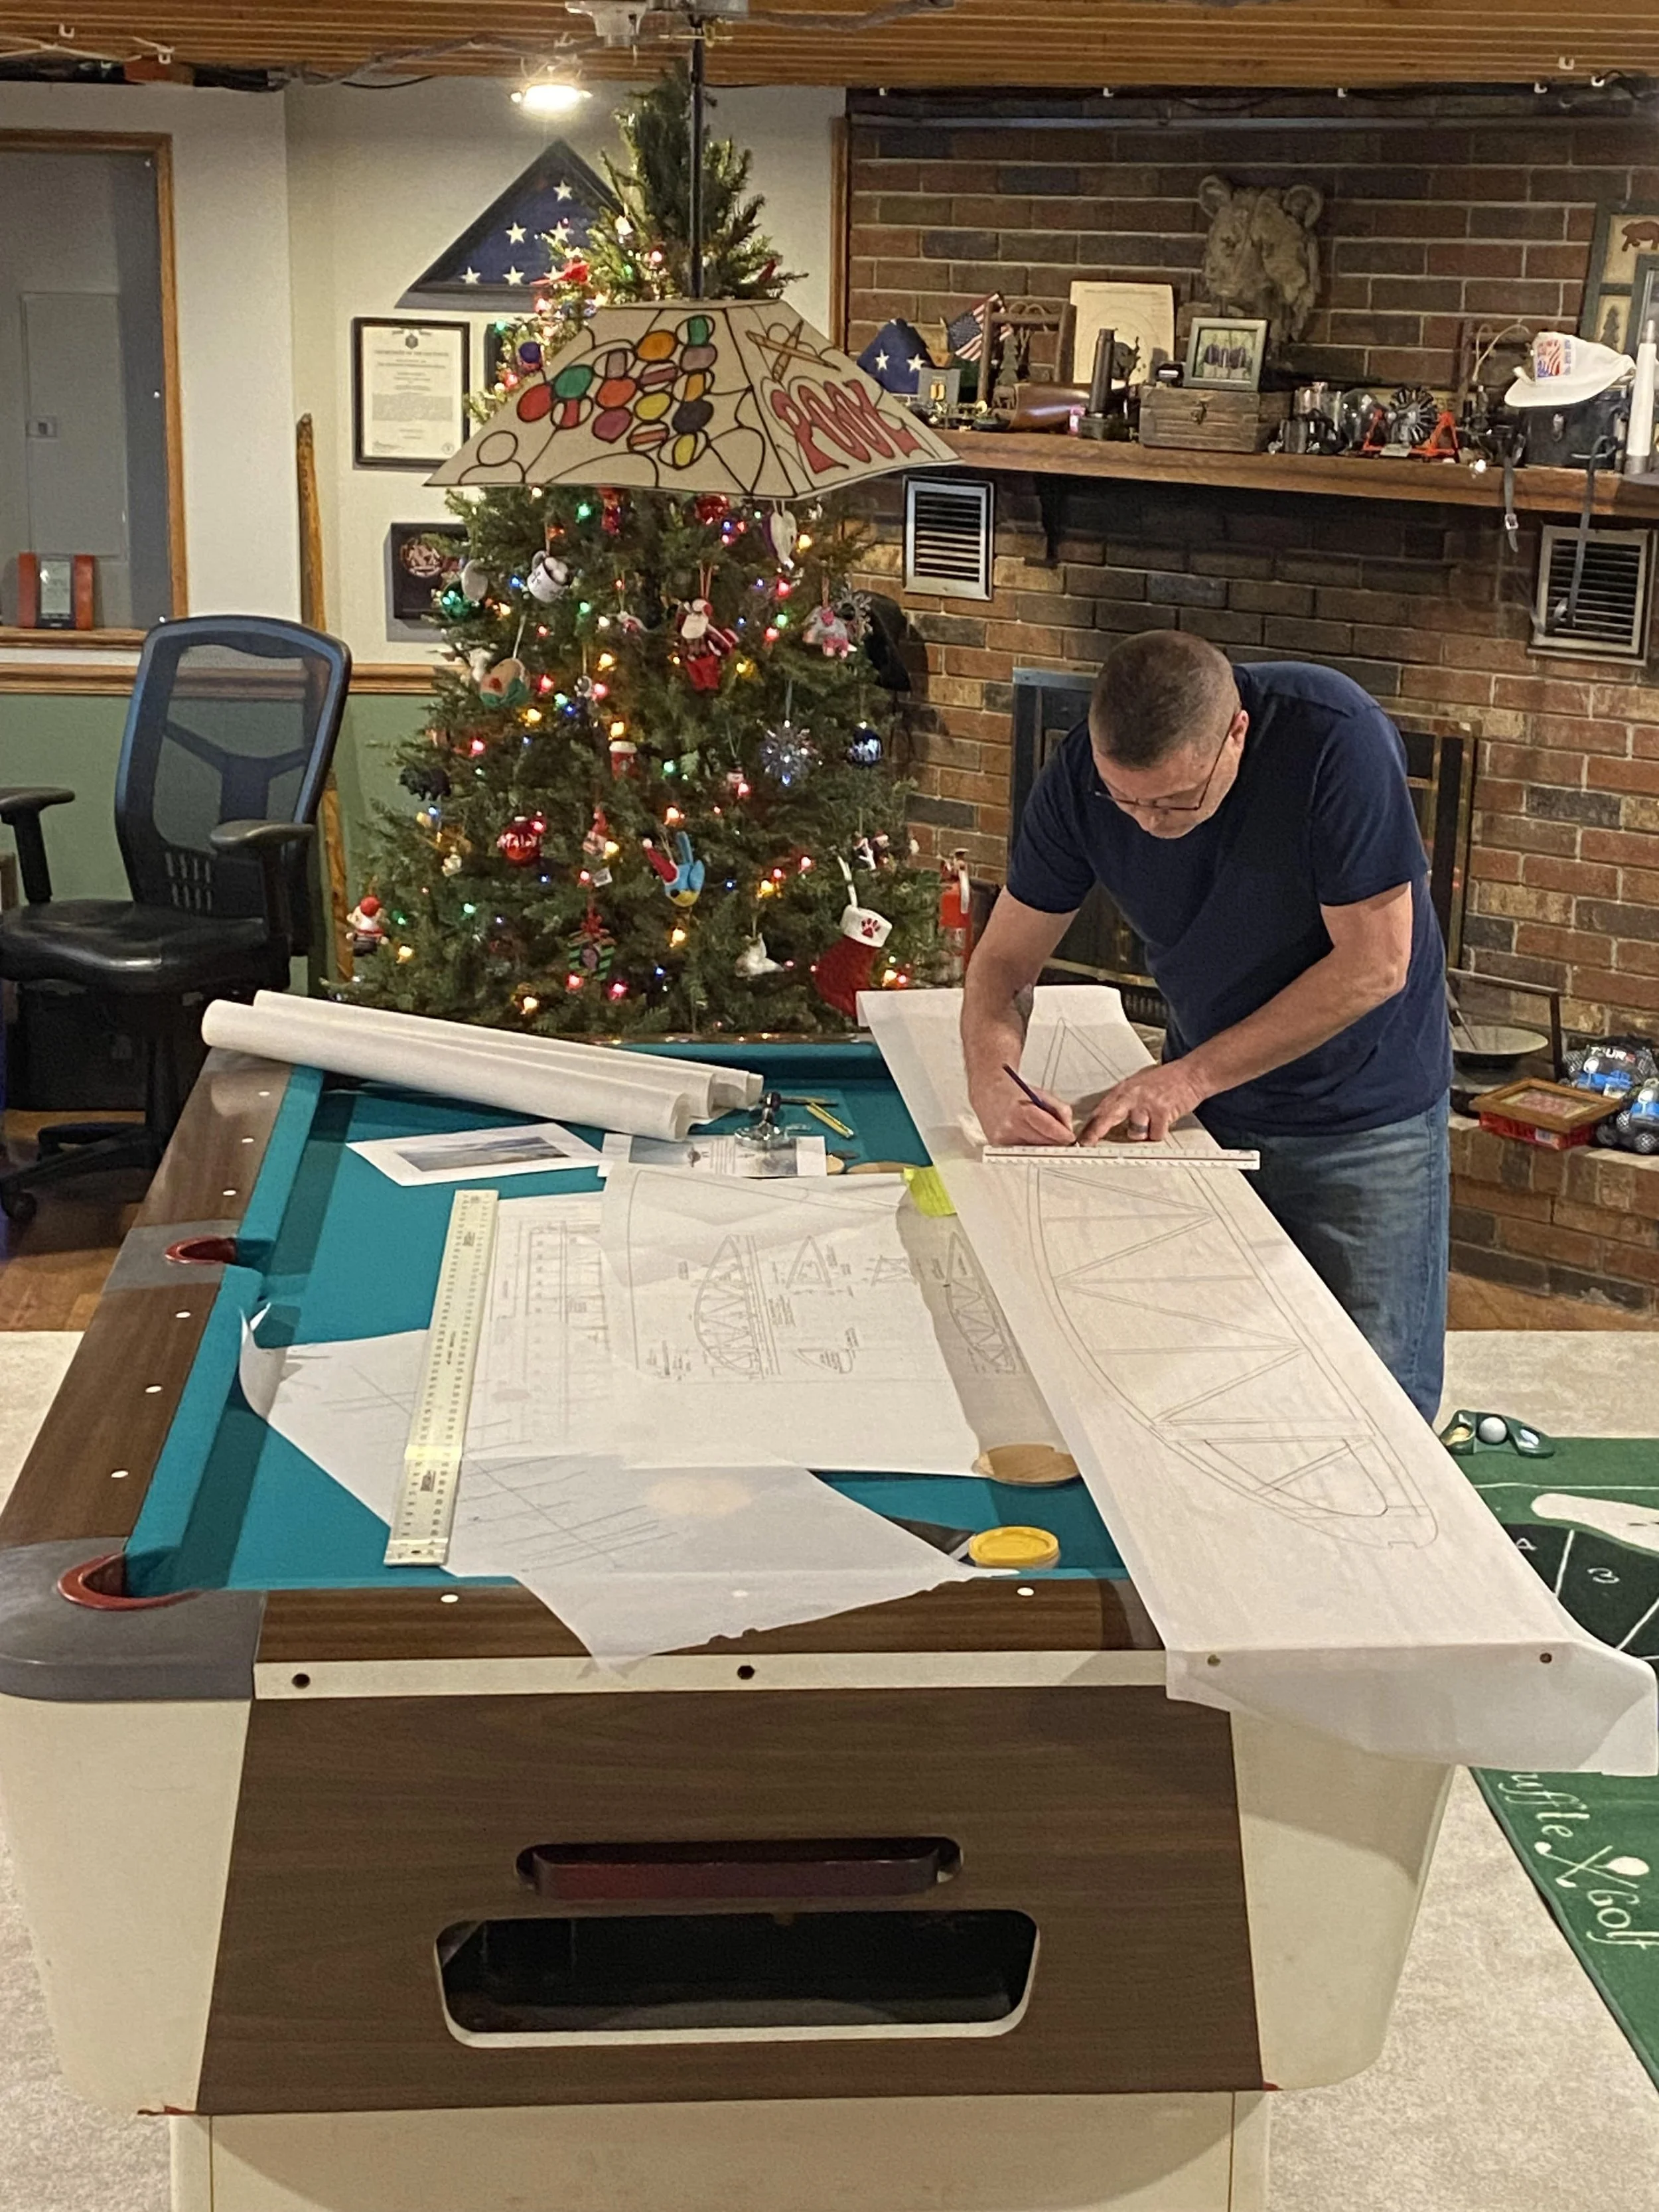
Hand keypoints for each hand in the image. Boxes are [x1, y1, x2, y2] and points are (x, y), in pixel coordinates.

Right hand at [969, 1071, 1075, 1146]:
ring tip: (1041, 1132)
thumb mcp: (1041, 1094)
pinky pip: (1022, 1150)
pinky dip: (1030, 1145)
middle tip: (1062, 1138)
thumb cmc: (1014, 1091)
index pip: (1049, 1129)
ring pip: (1033, 1149)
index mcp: (1021, 1111)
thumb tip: (1068, 1129)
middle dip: (1055, 1142)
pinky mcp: (998, 1146)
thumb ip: (1060, 1110)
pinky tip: (1028, 1135)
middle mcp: (1010, 1127)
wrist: (988, 1091)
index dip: (1063, 1136)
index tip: (1071, 1138)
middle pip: (1043, 1143)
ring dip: (1042, 1145)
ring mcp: (1003, 1139)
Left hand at [1079, 1058, 1208, 1144]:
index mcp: (1124, 1089)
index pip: (1102, 1109)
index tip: (1083, 1137)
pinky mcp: (1162, 1112)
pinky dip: (1160, 1132)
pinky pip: (1155, 1135)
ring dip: (1143, 1132)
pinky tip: (1164, 1120)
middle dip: (1096, 1132)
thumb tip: (1105, 1117)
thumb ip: (1122, 1100)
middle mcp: (1132, 1095)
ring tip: (1152, 1120)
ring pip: (1135, 1132)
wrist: (1190, 1074)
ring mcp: (1147, 1104)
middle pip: (1108, 1117)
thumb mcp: (1138, 1084)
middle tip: (1087, 1143)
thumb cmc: (1166, 1080)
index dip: (1090, 1125)